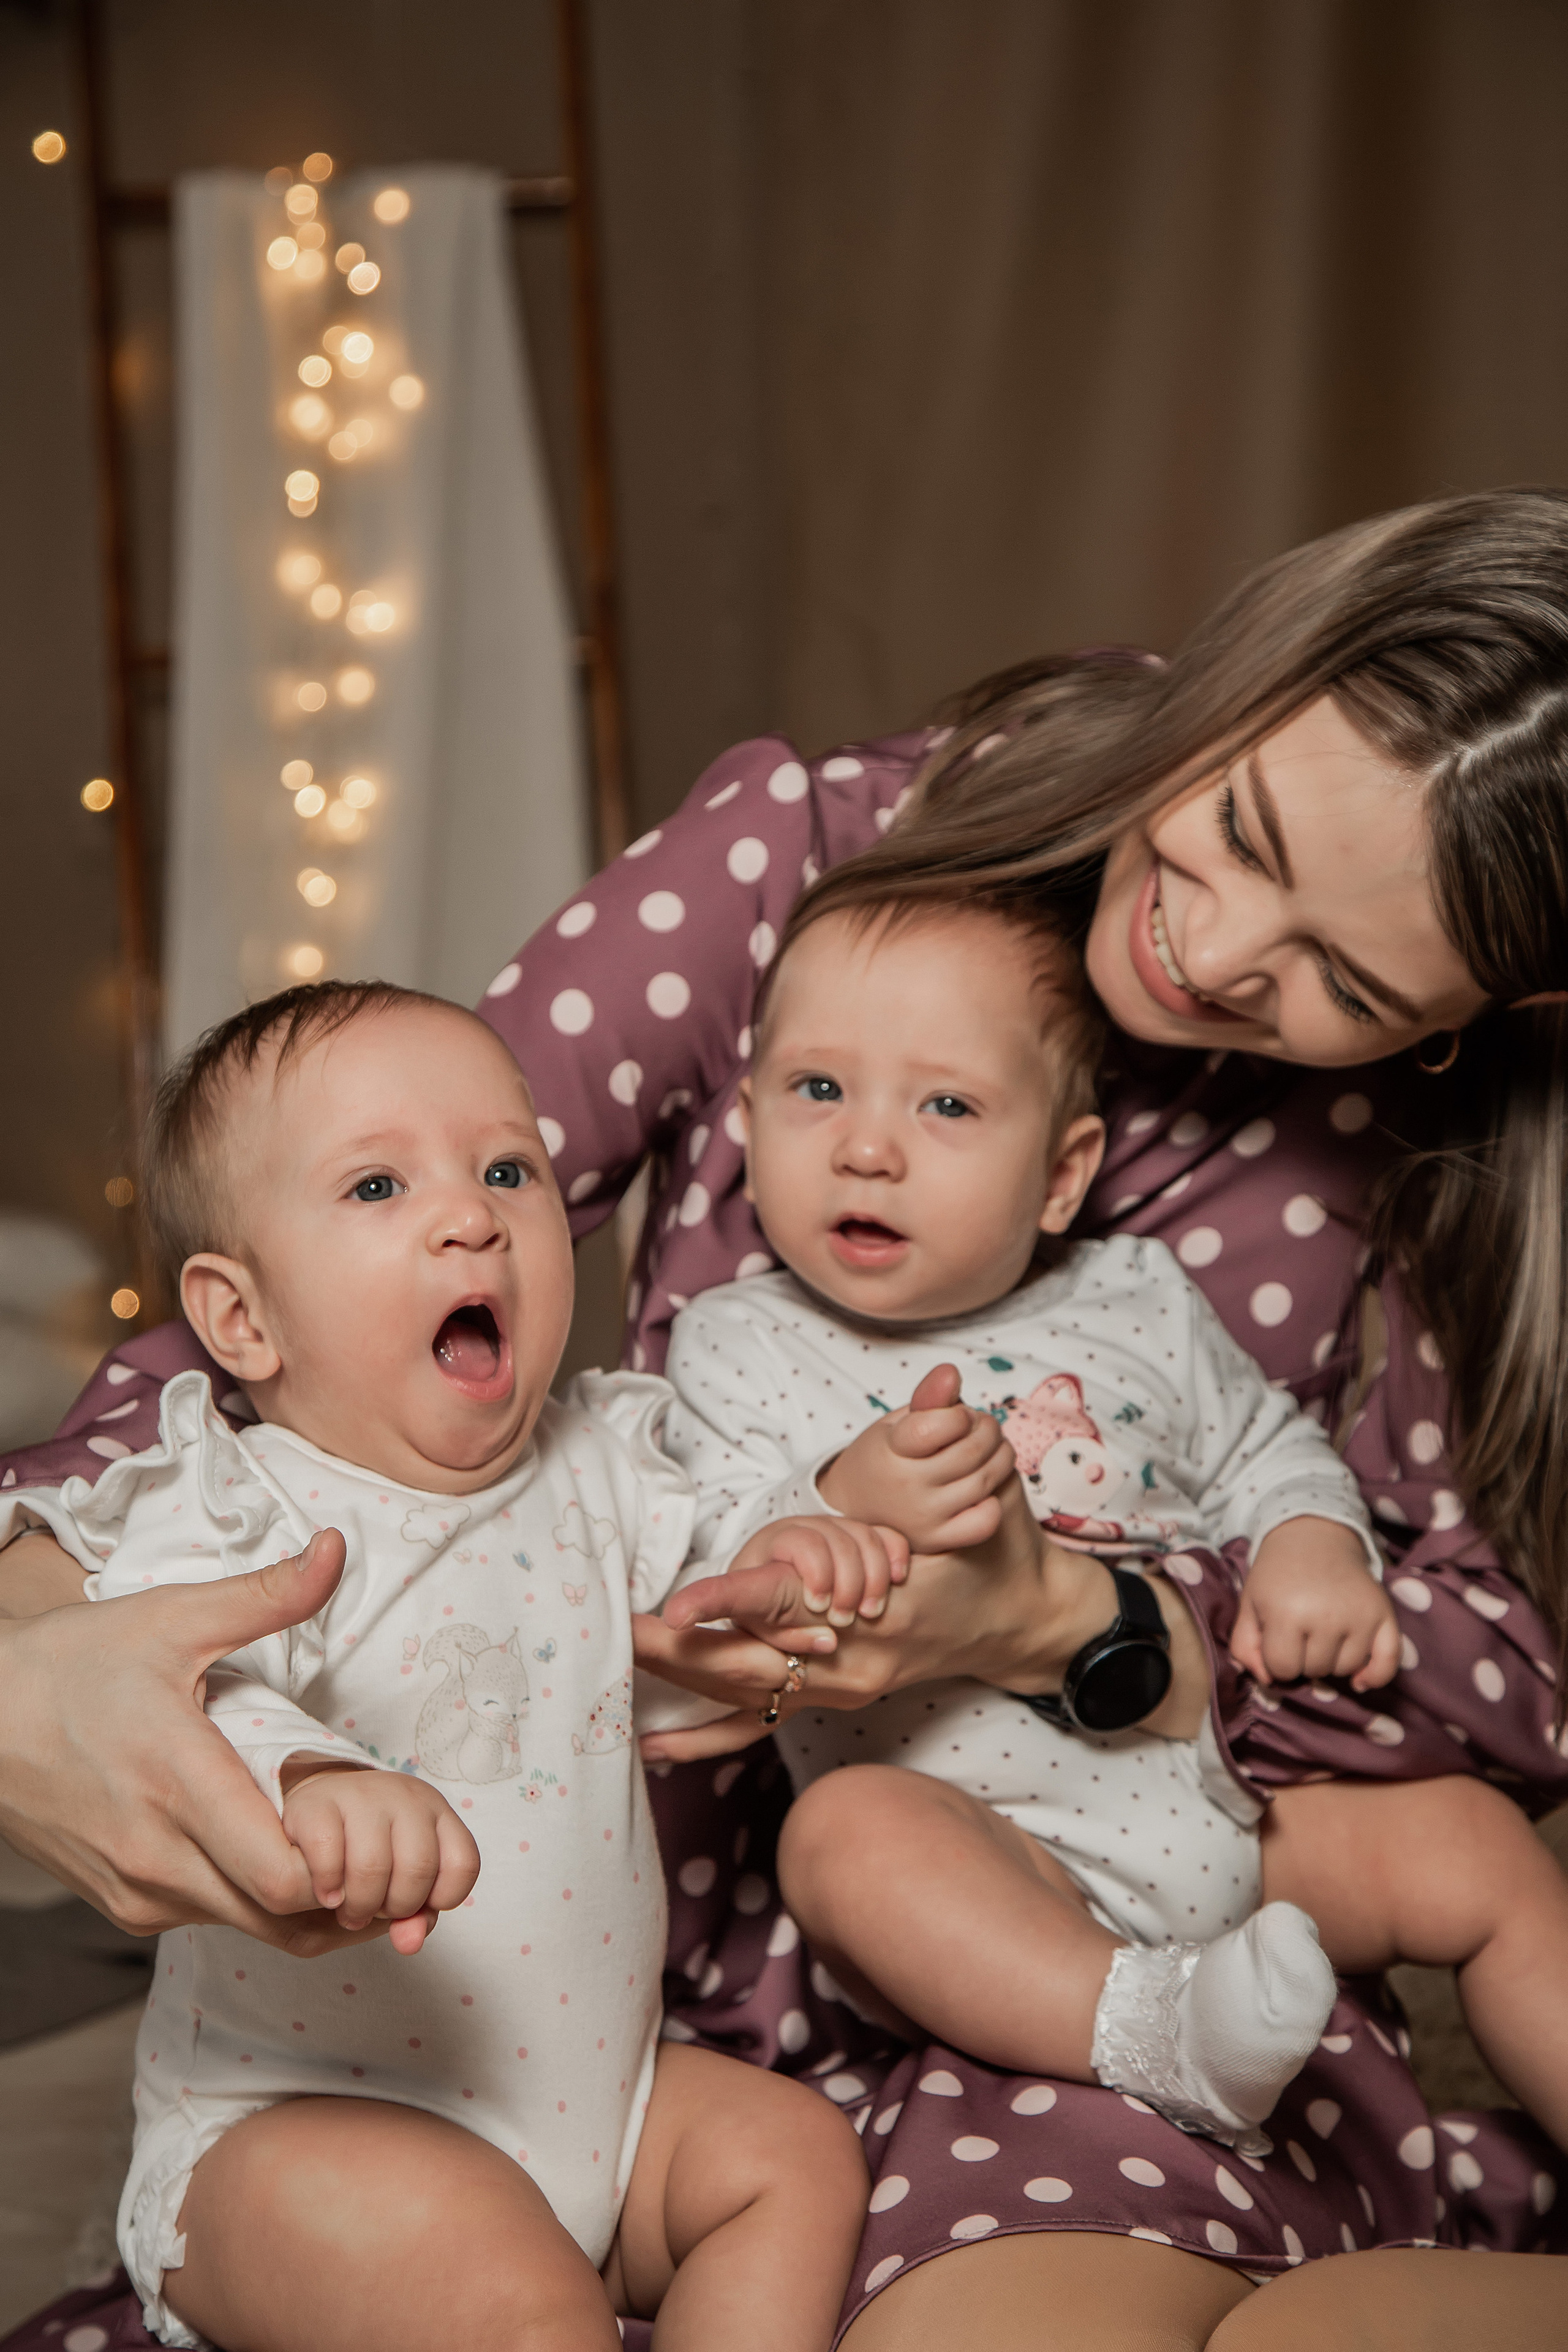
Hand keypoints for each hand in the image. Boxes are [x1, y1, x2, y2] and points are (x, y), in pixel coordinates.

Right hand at [0, 1527, 410, 1951]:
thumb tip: (337, 1548)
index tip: (368, 1816)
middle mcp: (156, 1855)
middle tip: (365, 1831)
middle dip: (339, 1883)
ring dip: (299, 1895)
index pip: (285, 1876)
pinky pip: (211, 1920)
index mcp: (177, 1782)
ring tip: (324, 1835)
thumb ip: (267, 1595)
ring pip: (250, 1926)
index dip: (345, 1860)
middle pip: (282, 1915)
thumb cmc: (77, 1662)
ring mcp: (136, 1891)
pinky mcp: (124, 1907)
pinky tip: (267, 1846)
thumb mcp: (174, 1617)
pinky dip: (253, 1898)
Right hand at [281, 1760, 479, 1954]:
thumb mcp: (400, 1880)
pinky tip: (327, 1894)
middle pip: (418, 1869)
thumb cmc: (366, 1851)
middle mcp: (406, 1798)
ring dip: (359, 1904)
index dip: (440, 1899)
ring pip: (372, 1865)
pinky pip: (328, 1854)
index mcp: (436, 1814)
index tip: (413, 1904)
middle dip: (395, 1907)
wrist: (317, 1808)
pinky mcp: (317, 1802)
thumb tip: (409, 1944)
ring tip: (347, 1908)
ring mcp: (362, 1795)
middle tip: (374, 1911)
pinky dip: (327, 1886)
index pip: (463, 1865)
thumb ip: (414, 1915)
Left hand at [636, 1473, 1056, 1762]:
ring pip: (747, 1697)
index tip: (678, 1610)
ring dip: (682, 1684)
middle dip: (680, 1651)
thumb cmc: (992, 1551)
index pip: (788, 1601)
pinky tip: (655, 1747)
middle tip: (618, 1631)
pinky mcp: (838, 1697)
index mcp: (876, 1609)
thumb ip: (942, 1436)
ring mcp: (844, 1688)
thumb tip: (945, 1379)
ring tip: (620, 1670)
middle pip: (750, 1663)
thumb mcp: (974, 1490)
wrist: (1024, 1618)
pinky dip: (707, 1736)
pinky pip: (762, 1724)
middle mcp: (853, 1660)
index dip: (729, 1603)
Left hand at [728, 1515, 910, 1629]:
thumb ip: (788, 1637)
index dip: (816, 1572)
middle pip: (832, 1539)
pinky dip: (894, 1554)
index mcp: (767, 1553)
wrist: (788, 1605)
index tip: (819, 1605)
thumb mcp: (768, 1633)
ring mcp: (831, 1531)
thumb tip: (828, 1641)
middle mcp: (798, 1533)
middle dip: (845, 1582)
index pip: (796, 1545)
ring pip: (861, 1536)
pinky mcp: (859, 1537)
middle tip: (843, 1620)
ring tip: (870, 1613)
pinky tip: (897, 1580)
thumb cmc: (767, 1623)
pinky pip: (884, 1534)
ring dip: (873, 1576)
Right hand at [818, 1364, 1014, 1548]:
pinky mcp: (938, 1540)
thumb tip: (952, 1372)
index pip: (941, 1425)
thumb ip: (926, 1398)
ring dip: (1000, 1457)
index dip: (960, 1415)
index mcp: (890, 1450)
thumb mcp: (896, 1423)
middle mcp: (905, 1486)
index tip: (958, 1416)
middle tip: (982, 1427)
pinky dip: (992, 1503)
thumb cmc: (885, 1457)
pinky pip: (984, 1521)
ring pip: (985, 1481)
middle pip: (972, 1451)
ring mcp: (923, 1517)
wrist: (857, 1509)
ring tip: (990, 1450)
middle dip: (988, 1429)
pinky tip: (983, 1489)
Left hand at [1230, 1519, 1400, 1690]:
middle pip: (1314, 1671)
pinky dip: (1375, 1676)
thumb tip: (1268, 1681)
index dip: (1276, 1660)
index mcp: (1286, 1612)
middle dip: (1303, 1658)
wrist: (1314, 1536)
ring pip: (1344, 1669)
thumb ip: (1245, 1646)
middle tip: (1301, 1631)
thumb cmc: (1277, 1575)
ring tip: (1322, 1633)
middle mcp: (1326, 1616)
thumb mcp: (1250, 1605)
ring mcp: (1358, 1616)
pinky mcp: (1383, 1613)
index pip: (1282, 1668)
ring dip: (1332, 1661)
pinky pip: (1387, 1662)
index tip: (1276, 1640)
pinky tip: (1360, 1680)